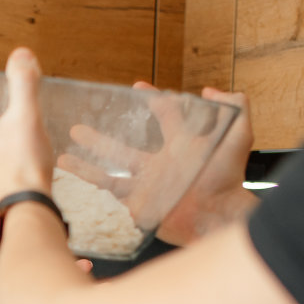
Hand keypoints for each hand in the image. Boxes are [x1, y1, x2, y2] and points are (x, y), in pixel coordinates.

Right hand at [55, 83, 254, 245]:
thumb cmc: (230, 180)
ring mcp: (146, 187)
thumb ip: (234, 106)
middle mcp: (159, 166)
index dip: (153, 98)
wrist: (219, 216)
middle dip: (100, 137)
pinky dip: (90, 188)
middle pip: (123, 148)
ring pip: (109, 172)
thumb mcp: (239, 135)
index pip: (164, 116)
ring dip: (86, 163)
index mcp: (180, 146)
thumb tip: (210, 91)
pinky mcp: (137, 206)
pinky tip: (71, 181)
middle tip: (80, 125)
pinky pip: (110, 197)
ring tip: (63, 154)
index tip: (138, 87)